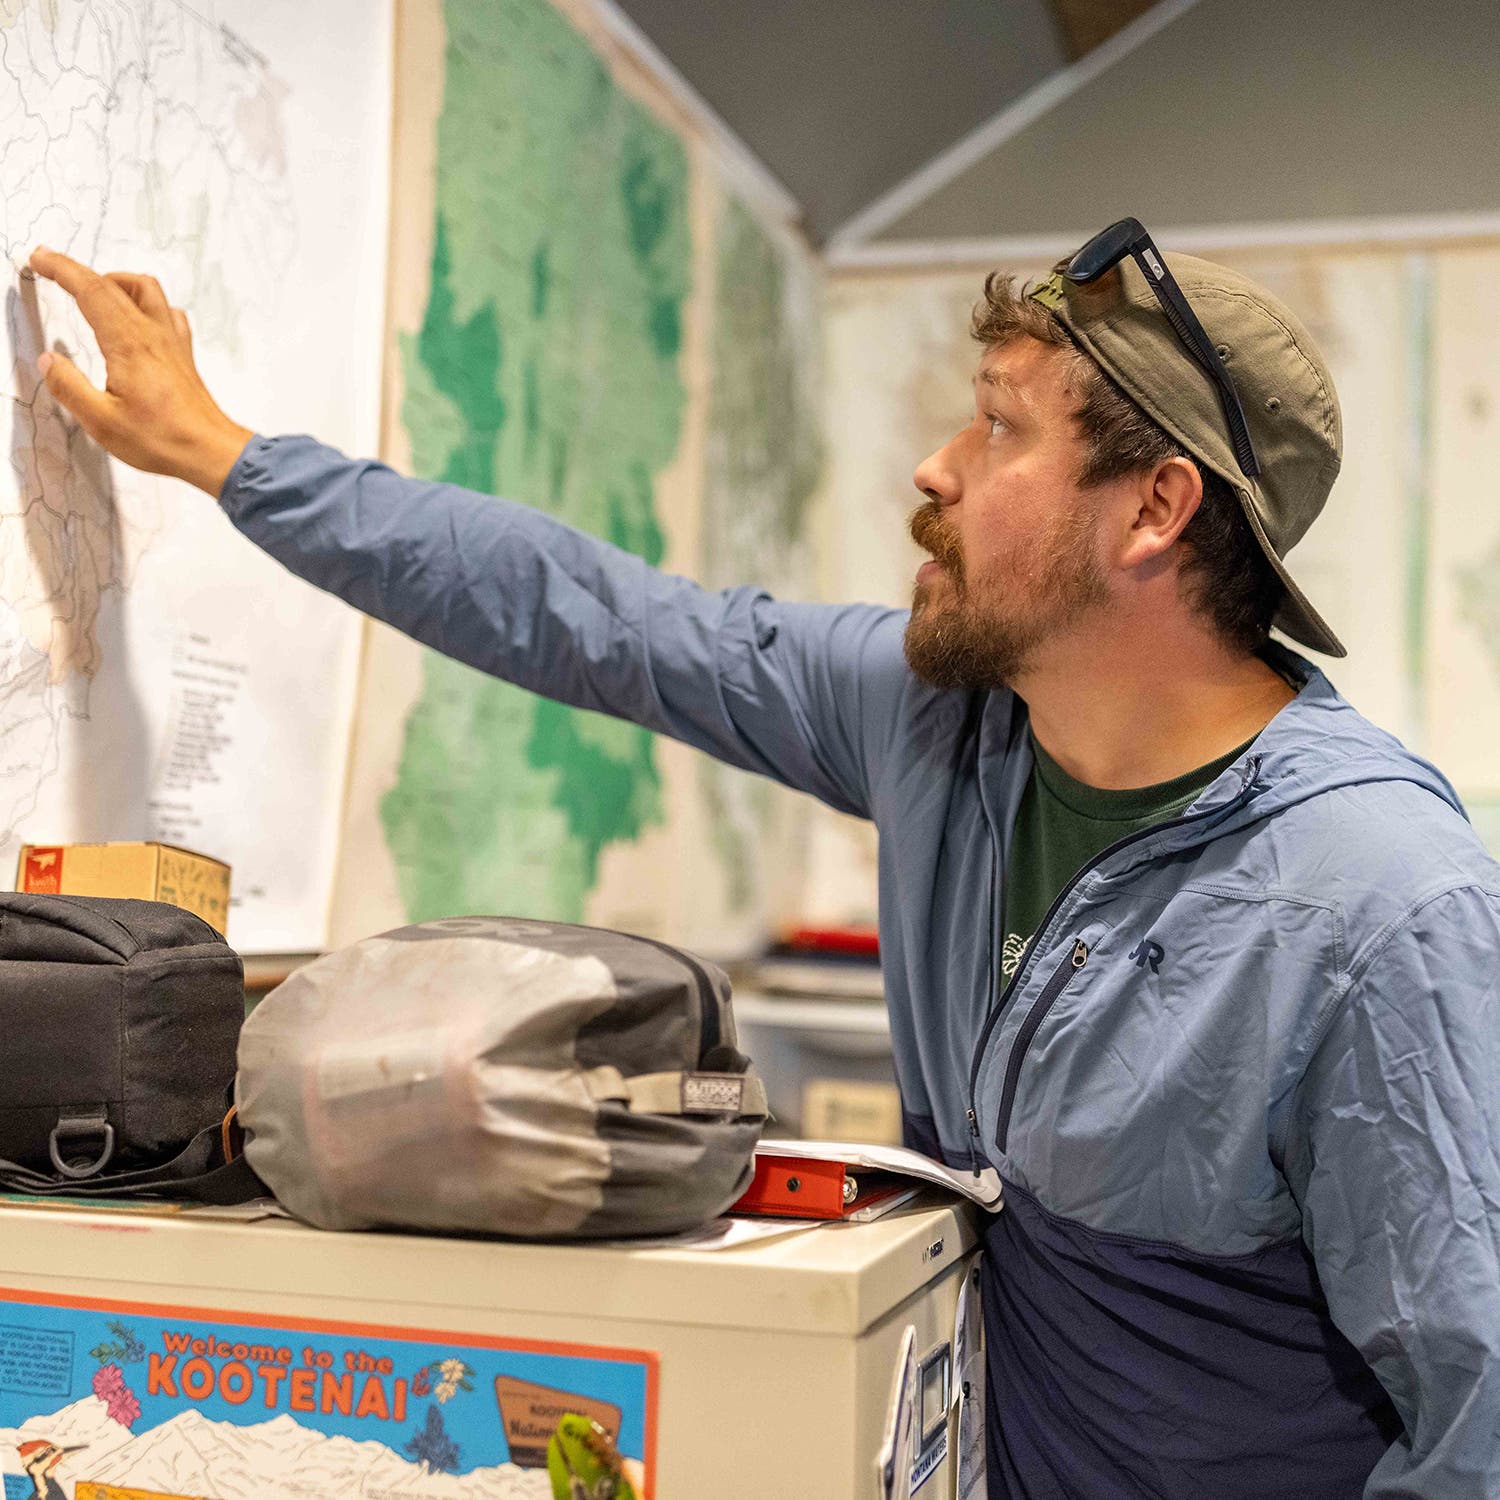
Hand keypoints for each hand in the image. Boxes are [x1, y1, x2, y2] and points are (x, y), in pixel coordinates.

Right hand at [27, 247, 254, 495]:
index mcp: (129, 344)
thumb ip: (70, 388)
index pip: (91, 291)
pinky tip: (137, 318)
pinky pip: (167, 312)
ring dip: (116, 281)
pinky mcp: (183, 355)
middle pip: (113, 284)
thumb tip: (49, 361)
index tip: (39, 258)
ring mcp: (173, 342)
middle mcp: (153, 335)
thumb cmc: (163, 440)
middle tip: (50, 266)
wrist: (211, 451)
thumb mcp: (102, 422)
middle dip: (77, 270)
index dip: (61, 269)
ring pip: (147, 290)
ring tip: (93, 291)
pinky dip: (146, 303)